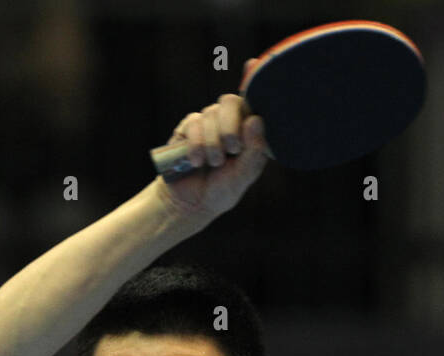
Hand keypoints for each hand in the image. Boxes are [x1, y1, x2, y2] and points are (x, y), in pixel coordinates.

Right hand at [153, 66, 270, 219]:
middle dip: (230, 126)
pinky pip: (193, 123)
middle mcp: (229, 121)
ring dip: (212, 143)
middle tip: (231, 149)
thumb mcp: (243, 176)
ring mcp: (208, 123)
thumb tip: (256, 119)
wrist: (189, 204)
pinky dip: (196, 144)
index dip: (254, 79)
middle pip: (231, 101)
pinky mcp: (187, 129)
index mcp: (249, 130)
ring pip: (211, 114)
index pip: (254, 99)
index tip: (253, 64)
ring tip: (212, 164)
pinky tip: (194, 161)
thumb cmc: (221, 190)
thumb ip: (253, 151)